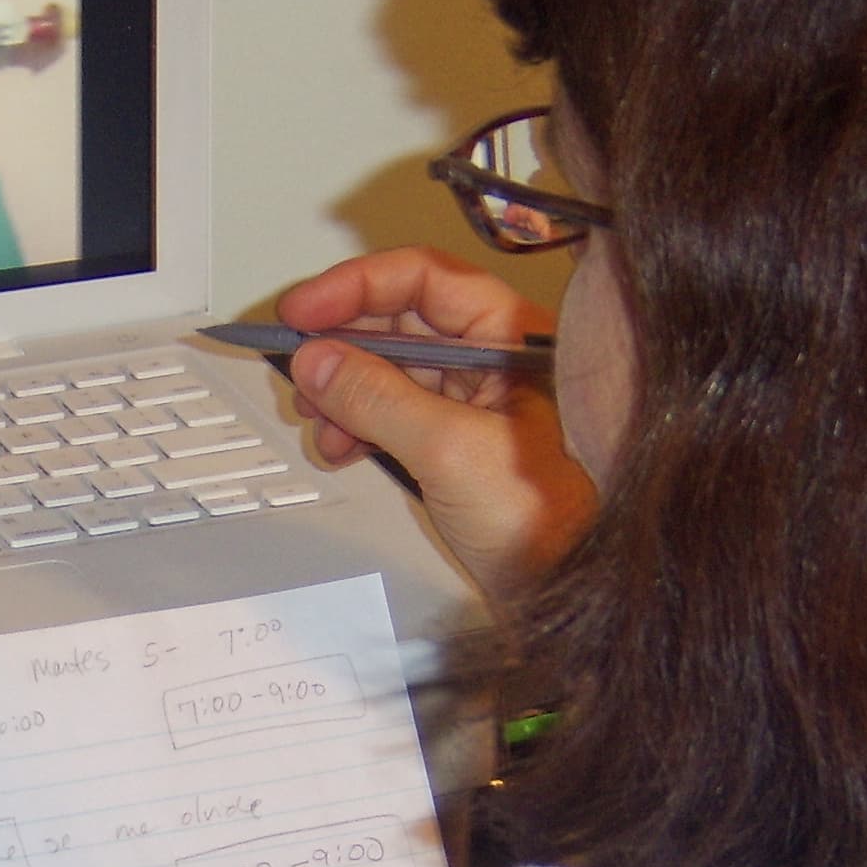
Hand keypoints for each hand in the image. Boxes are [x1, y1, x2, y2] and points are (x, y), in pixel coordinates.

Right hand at [276, 246, 596, 603]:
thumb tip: (318, 361)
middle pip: (399, 322)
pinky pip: (393, 411)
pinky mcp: (455, 439)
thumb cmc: (545, 521)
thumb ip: (377, 398)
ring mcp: (472, 400)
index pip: (423, 280)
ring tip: (321, 421)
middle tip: (301, 369)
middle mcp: (492, 360)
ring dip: (343, 391)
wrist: (564, 586)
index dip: (356, 288)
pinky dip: (358, 424)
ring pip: (389, 369)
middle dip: (342, 346)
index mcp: (510, 339)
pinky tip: (343, 446)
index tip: (303, 312)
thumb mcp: (449, 450)